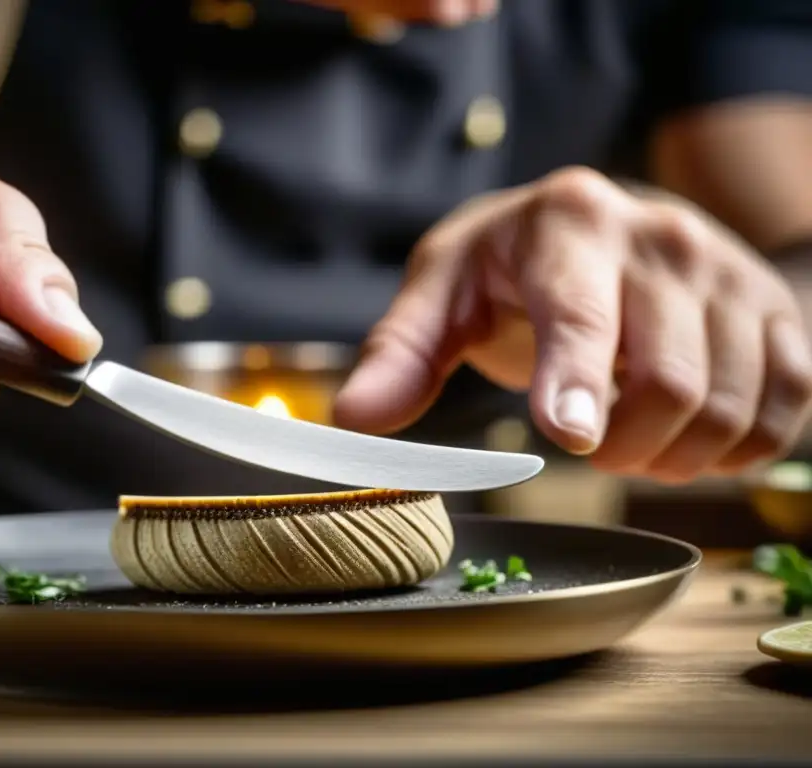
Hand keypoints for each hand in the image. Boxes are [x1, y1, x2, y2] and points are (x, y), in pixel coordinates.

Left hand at [334, 167, 811, 482]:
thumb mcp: (444, 294)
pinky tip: (691, 433)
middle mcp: (661, 236)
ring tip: (632, 436)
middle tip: (588, 445)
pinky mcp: (775, 308)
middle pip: (669, 380)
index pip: (578, 313)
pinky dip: (738, 446)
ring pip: (732, 406)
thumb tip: (356, 419)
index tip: (572, 437)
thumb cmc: (510, 267)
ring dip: (676, 454)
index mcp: (569, 223)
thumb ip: (403, 354)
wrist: (601, 229)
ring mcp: (728, 272)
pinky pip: (787, 406)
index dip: (576, 381)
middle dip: (622, 447)